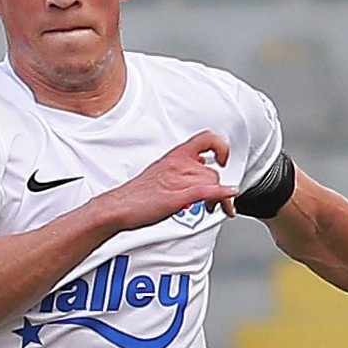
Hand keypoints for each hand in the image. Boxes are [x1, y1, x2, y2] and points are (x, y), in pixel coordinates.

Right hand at [101, 132, 237, 233]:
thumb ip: (181, 169)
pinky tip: (229, 196)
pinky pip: (207, 190)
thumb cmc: (136, 194)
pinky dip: (222, 193)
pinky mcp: (178, 196)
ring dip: (216, 198)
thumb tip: (197, 171)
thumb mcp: (161, 172)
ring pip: (212, 183)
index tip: (223, 159)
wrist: (117, 207)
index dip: (221, 147)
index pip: (207, 139)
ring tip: (209, 207)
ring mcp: (179, 179)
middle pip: (213, 171)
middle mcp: (179, 164)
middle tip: (213, 200)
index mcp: (175, 156)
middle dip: (217, 187)